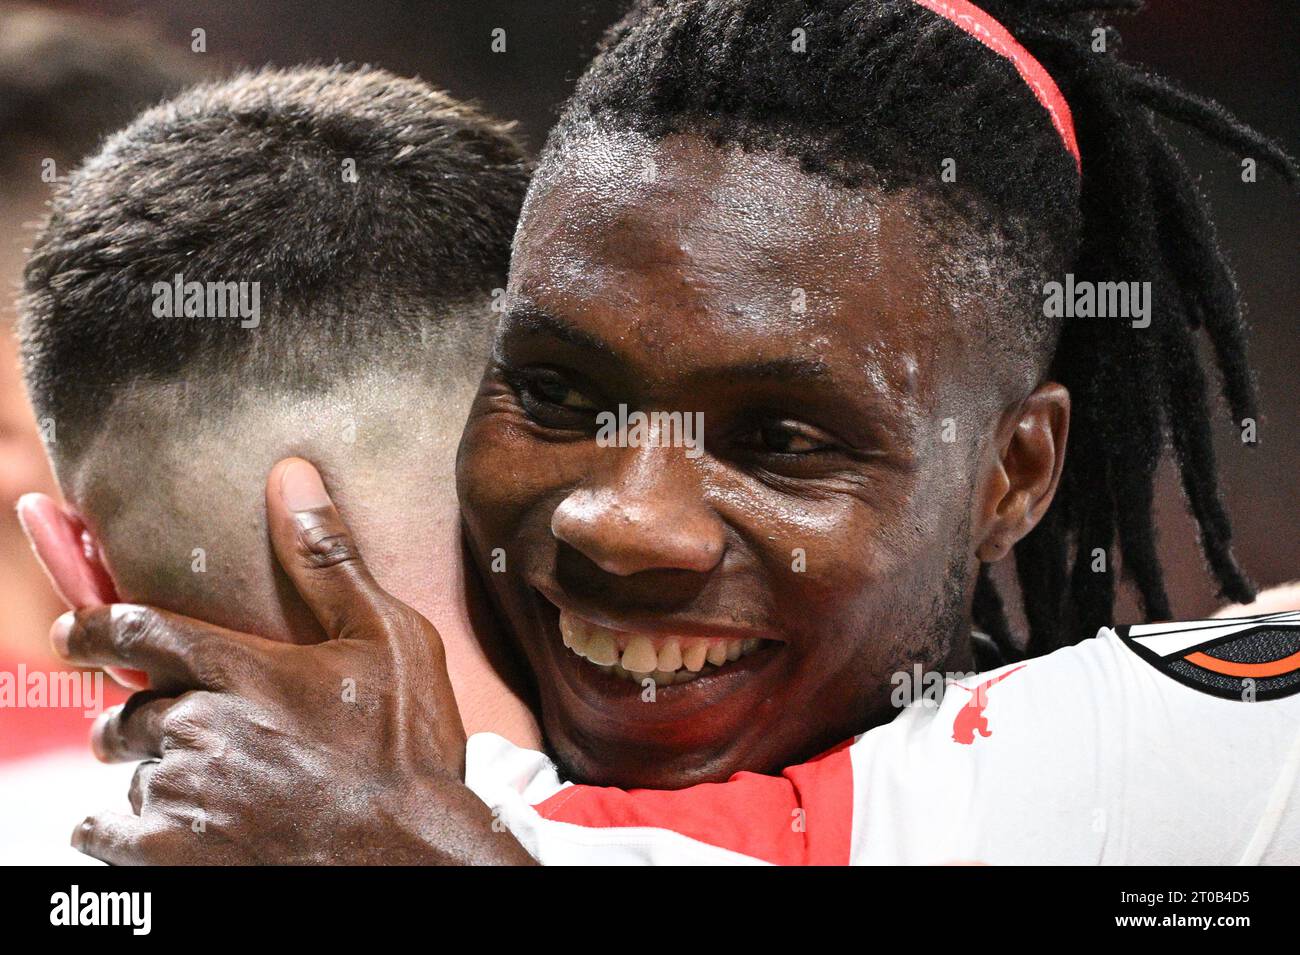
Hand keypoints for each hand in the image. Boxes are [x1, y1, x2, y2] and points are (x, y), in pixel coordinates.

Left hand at [46, 458, 534, 864]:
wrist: (411, 855)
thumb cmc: (406, 746)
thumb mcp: (388, 638)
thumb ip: (328, 559)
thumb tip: (290, 473)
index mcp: (240, 671)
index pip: (135, 631)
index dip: (91, 627)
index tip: (71, 630)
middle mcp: (198, 730)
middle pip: (127, 716)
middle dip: (138, 720)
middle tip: (171, 731)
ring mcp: (184, 799)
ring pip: (128, 778)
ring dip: (152, 777)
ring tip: (198, 786)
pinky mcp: (177, 859)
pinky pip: (108, 837)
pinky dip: (123, 830)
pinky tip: (167, 829)